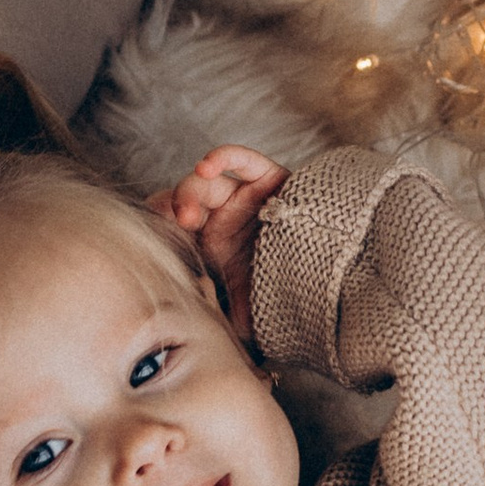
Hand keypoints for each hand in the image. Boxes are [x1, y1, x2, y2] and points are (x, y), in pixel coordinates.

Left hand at [150, 145, 286, 339]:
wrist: (332, 289)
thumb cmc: (287, 301)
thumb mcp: (242, 315)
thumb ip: (216, 317)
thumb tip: (185, 328)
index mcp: (213, 244)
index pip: (174, 224)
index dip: (160, 226)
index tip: (152, 242)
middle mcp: (226, 216)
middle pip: (188, 201)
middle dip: (175, 211)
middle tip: (179, 228)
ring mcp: (246, 197)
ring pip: (209, 182)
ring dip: (192, 191)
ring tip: (190, 214)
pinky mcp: (271, 178)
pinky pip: (243, 159)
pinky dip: (222, 157)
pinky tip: (207, 167)